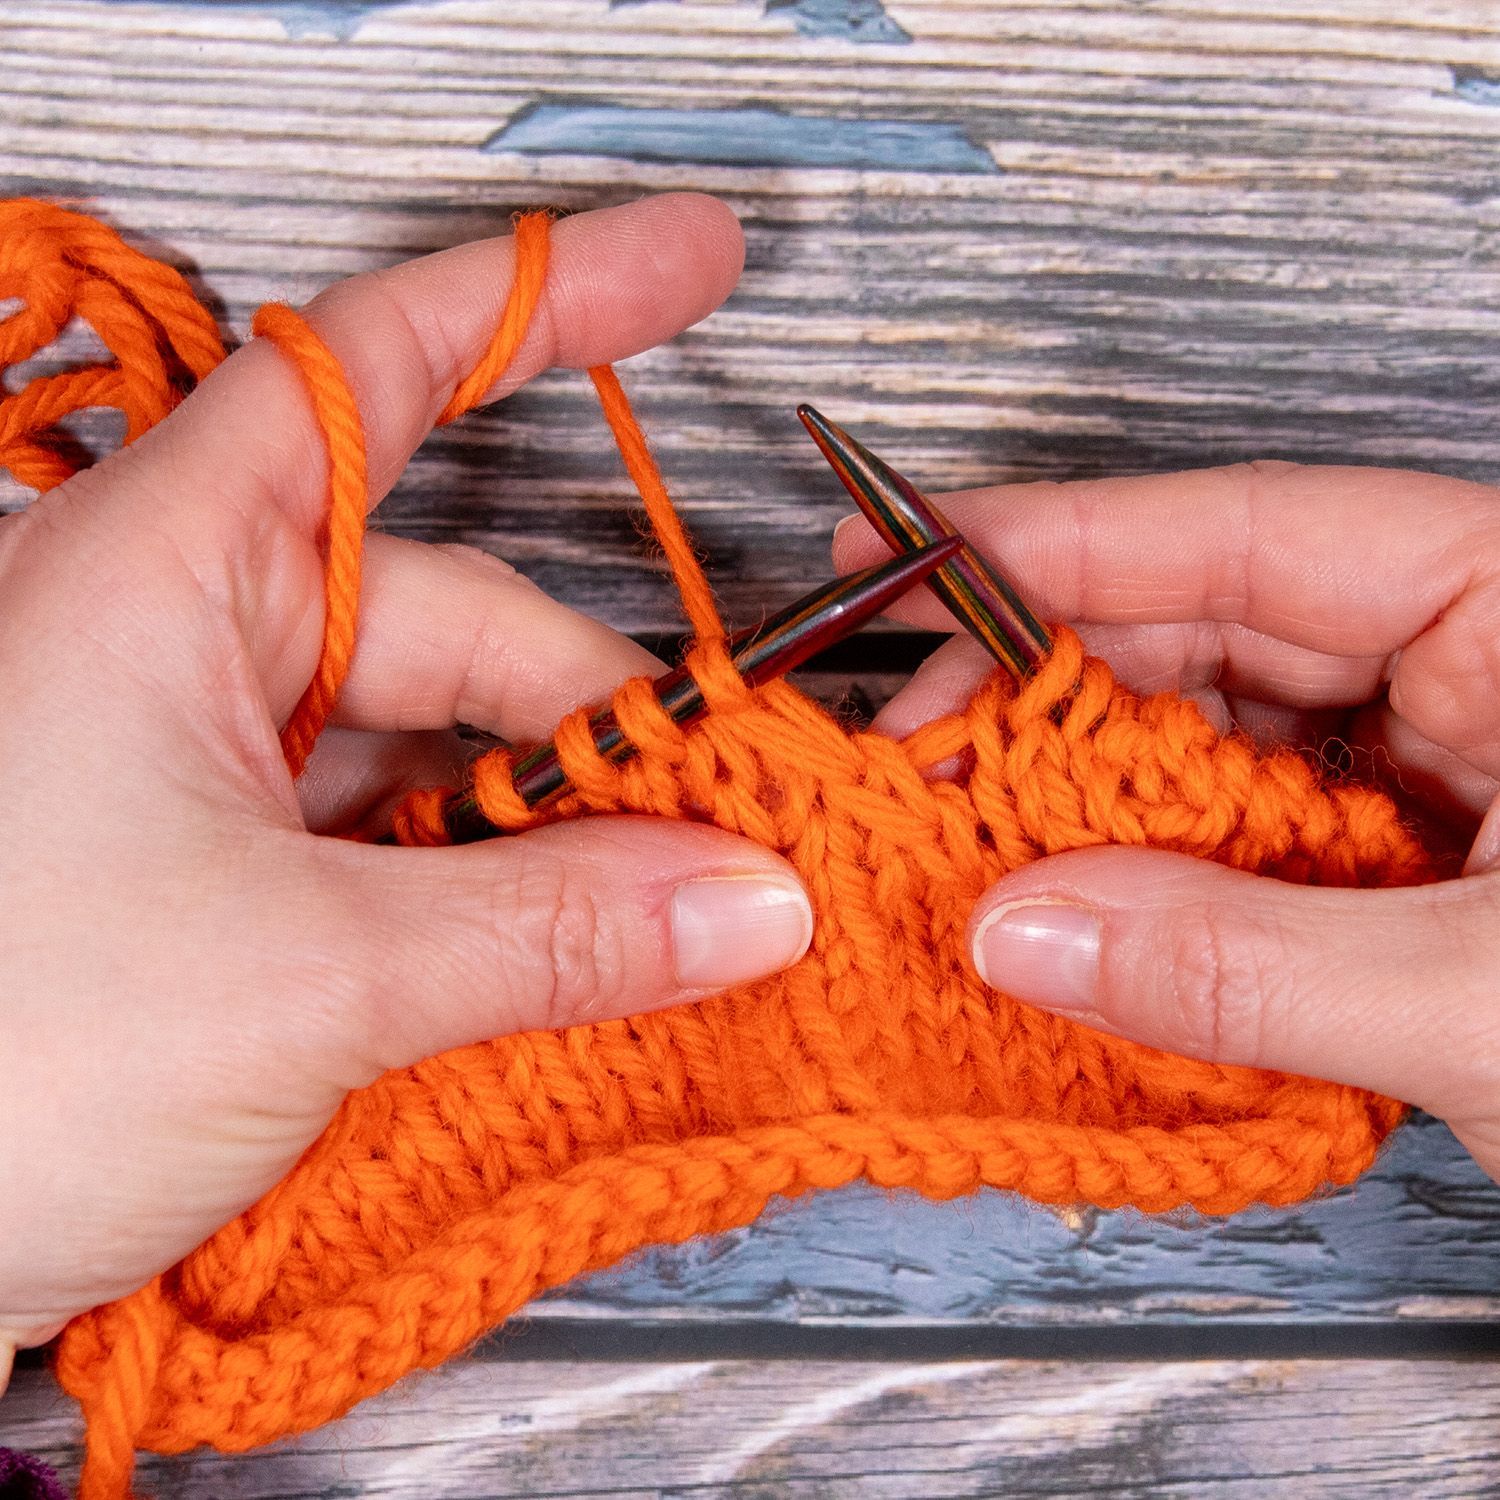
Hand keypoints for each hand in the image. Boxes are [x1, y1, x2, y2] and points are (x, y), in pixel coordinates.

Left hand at [0, 194, 812, 1370]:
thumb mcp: (305, 977)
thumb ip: (554, 927)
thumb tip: (744, 899)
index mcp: (169, 573)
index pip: (385, 369)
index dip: (555, 303)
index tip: (692, 261)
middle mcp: (195, 642)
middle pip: (469, 621)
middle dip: (607, 721)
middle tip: (738, 815)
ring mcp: (219, 762)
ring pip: (451, 750)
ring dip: (563, 830)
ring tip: (673, 913)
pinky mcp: (236, 872)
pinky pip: (414, 841)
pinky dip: (502, 893)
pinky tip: (581, 952)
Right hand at [837, 460, 1499, 1179]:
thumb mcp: (1495, 1005)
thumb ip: (1245, 964)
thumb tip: (1015, 929)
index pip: (1250, 534)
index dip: (1055, 540)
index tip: (900, 558)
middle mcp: (1474, 654)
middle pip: (1212, 626)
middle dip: (1047, 687)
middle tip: (908, 751)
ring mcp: (1442, 754)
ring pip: (1220, 732)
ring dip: (1091, 791)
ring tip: (967, 838)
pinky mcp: (1419, 849)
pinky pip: (1252, 825)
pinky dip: (1159, 868)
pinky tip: (1076, 899)